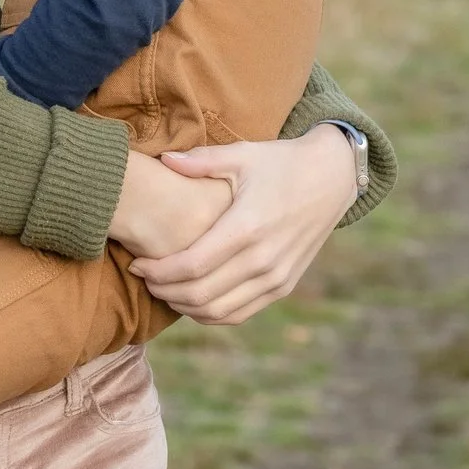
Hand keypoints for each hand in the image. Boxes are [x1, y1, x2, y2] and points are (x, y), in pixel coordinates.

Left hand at [128, 124, 357, 324]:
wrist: (332, 178)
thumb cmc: (280, 162)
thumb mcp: (242, 154)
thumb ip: (200, 161)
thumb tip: (162, 159)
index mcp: (248, 227)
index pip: (191, 266)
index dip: (157, 272)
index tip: (136, 264)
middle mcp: (264, 259)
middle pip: (200, 294)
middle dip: (163, 290)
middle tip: (143, 277)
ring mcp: (277, 277)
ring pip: (218, 312)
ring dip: (183, 306)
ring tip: (162, 287)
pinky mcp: (284, 286)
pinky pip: (239, 314)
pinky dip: (209, 313)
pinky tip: (190, 296)